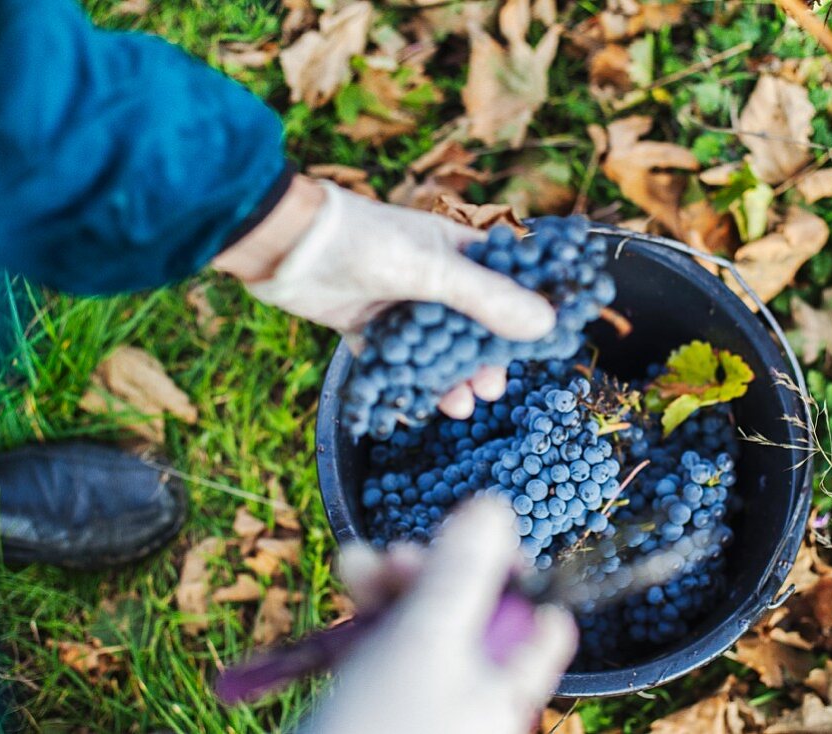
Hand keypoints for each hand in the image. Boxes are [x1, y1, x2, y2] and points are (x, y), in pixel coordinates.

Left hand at [213, 176, 555, 417]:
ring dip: (449, 377)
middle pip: (472, 325)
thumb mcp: (433, 270)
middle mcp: (432, 278)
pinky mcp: (366, 327)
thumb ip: (487, 298)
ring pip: (434, 349)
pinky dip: (405, 384)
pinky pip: (395, 361)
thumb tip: (545, 323)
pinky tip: (414, 408)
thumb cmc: (365, 242)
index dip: (526, 312)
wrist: (286, 247)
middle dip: (483, 359)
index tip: (544, 346)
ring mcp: (399, 304)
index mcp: (456, 251)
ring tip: (459, 405)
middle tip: (492, 388)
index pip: (505, 282)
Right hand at [301, 499, 577, 733]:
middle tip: (397, 554)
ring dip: (390, 586)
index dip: (516, 572)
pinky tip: (349, 582)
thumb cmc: (382, 728)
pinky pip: (386, 650)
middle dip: (432, 572)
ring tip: (355, 561)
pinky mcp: (388, 709)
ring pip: (422, 626)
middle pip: (471, 613)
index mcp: (508, 685)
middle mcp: (477, 695)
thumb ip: (462, 573)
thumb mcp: (424, 639)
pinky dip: (369, 617)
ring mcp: (431, 703)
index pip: (541, 623)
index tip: (480, 535)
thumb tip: (497, 508)